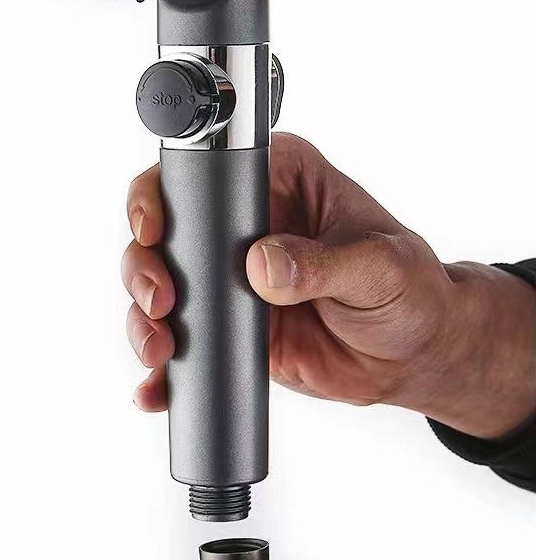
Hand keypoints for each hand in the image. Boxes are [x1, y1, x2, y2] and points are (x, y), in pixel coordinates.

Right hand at [122, 134, 534, 437]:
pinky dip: (163, 369)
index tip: (153, 229)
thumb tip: (263, 264)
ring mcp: (228, 274)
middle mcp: (242, 220)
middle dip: (143, 266)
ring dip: (143, 319)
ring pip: (159, 286)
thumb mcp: (378, 267)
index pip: (204, 171)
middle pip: (164, 230)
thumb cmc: (411, 290)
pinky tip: (155, 388)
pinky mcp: (226, 323)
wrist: (418, 355)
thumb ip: (323, 263)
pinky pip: (182, 343)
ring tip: (159, 349)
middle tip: (159, 302)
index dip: (163, 195)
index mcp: (278, 177)